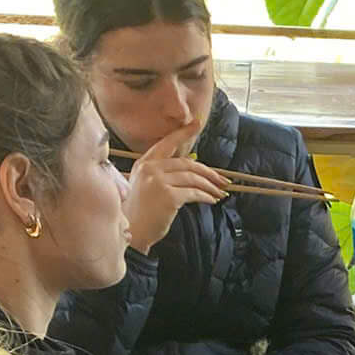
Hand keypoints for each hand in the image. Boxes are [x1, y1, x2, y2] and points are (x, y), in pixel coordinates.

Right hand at [124, 130, 227, 251]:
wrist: (132, 231)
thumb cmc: (140, 211)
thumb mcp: (146, 186)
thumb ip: (162, 174)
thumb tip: (191, 172)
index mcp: (144, 163)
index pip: (167, 143)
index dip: (183, 133)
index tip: (197, 124)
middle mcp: (150, 168)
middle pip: (187, 164)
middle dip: (208, 172)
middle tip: (223, 180)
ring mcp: (158, 181)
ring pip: (193, 178)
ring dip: (210, 186)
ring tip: (220, 193)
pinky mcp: (168, 196)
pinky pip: (194, 193)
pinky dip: (206, 197)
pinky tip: (212, 200)